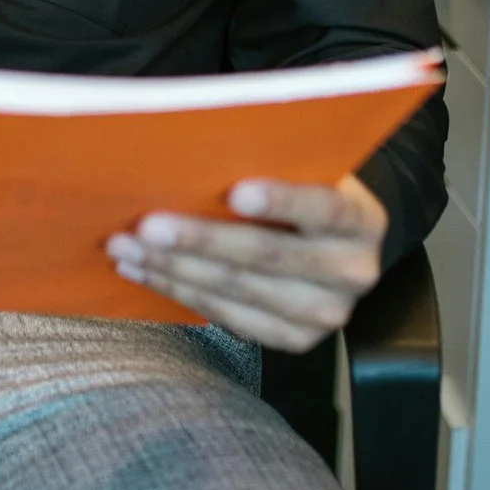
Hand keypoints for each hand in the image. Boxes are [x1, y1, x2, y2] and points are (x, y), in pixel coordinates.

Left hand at [106, 176, 385, 352]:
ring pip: (240, 291)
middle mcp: (353, 272)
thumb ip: (271, 160)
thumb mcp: (305, 167)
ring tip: (128, 248)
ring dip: (175, 269)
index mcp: (361, 220)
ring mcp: (325, 314)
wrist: (336, 243)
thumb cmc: (305, 188)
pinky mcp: (295, 340)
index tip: (234, 192)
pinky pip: (230, 318)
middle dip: (200, 239)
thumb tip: (194, 150)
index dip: (281, 201)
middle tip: (147, 225)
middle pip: (269, 255)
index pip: (324, 207)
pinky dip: (181, 292)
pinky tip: (145, 272)